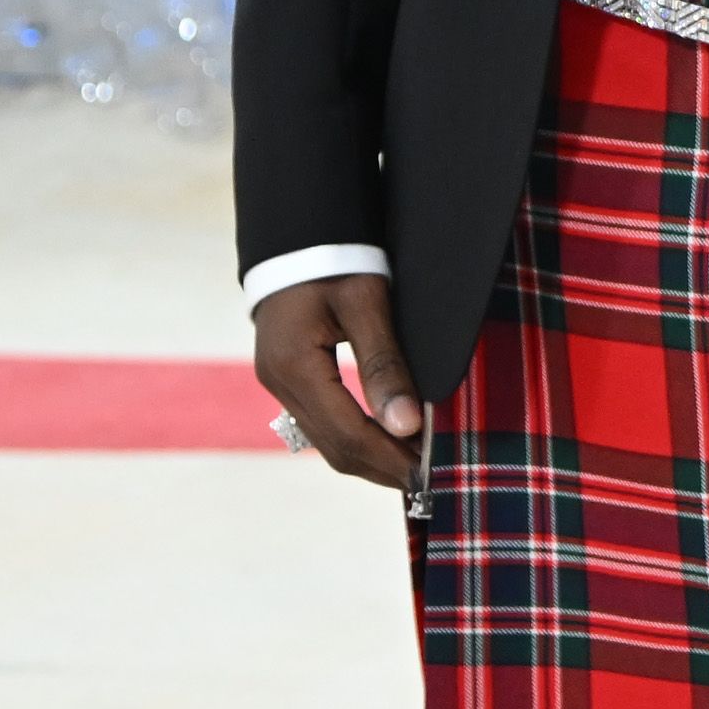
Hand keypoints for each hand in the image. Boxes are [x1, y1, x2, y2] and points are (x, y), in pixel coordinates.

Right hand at [250, 273, 424, 490]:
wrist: (299, 228)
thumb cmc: (336, 255)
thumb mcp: (366, 302)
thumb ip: (384, 364)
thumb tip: (406, 425)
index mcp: (294, 367)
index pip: (347, 434)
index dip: (390, 459)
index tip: (430, 474)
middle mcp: (278, 383)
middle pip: (334, 447)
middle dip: (382, 468)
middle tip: (430, 481)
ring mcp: (278, 382)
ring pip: (326, 440)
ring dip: (370, 458)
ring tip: (416, 466)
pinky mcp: (286, 375)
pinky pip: (322, 422)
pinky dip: (356, 437)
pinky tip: (388, 438)